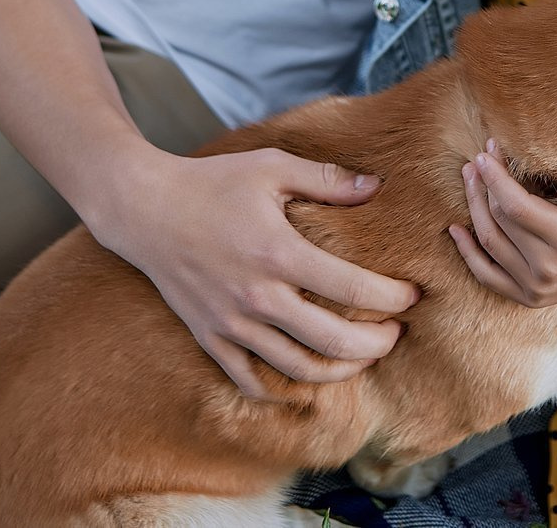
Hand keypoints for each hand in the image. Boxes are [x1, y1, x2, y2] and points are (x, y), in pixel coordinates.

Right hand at [94, 146, 420, 398]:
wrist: (144, 207)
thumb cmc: (212, 182)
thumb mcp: (272, 167)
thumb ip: (327, 180)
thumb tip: (376, 187)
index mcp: (278, 252)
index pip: (353, 289)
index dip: (392, 297)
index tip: (412, 295)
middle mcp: (257, 296)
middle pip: (333, 341)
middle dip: (377, 343)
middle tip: (397, 333)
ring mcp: (231, 324)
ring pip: (298, 370)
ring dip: (340, 370)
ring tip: (363, 355)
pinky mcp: (209, 338)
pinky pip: (253, 380)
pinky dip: (286, 389)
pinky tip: (309, 377)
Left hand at [450, 147, 556, 310]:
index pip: (516, 206)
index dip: (496, 177)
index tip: (486, 151)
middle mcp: (548, 270)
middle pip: (499, 221)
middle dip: (483, 185)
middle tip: (478, 157)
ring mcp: (537, 288)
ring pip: (489, 243)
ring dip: (473, 208)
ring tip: (469, 177)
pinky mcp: (531, 298)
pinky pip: (488, 277)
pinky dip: (468, 254)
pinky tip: (455, 230)